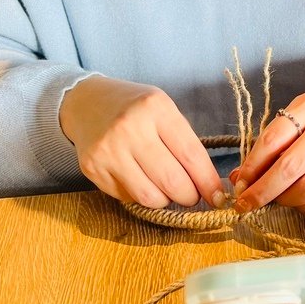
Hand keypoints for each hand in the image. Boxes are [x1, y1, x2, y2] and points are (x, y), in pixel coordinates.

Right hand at [59, 76, 223, 208]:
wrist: (86, 102)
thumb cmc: (136, 108)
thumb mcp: (164, 110)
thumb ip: (184, 142)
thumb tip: (209, 185)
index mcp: (156, 108)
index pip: (190, 155)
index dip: (208, 181)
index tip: (218, 196)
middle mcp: (130, 128)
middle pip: (171, 181)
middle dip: (189, 196)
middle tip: (193, 196)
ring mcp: (108, 150)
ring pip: (149, 196)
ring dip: (166, 200)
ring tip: (168, 190)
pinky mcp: (92, 169)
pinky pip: (127, 198)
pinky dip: (141, 196)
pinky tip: (142, 181)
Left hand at [229, 92, 304, 213]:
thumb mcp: (297, 118)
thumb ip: (269, 143)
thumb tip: (240, 178)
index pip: (273, 138)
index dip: (252, 165)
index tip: (240, 182)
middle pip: (290, 167)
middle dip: (262, 191)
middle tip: (245, 203)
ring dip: (283, 200)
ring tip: (275, 198)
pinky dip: (303, 205)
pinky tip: (296, 199)